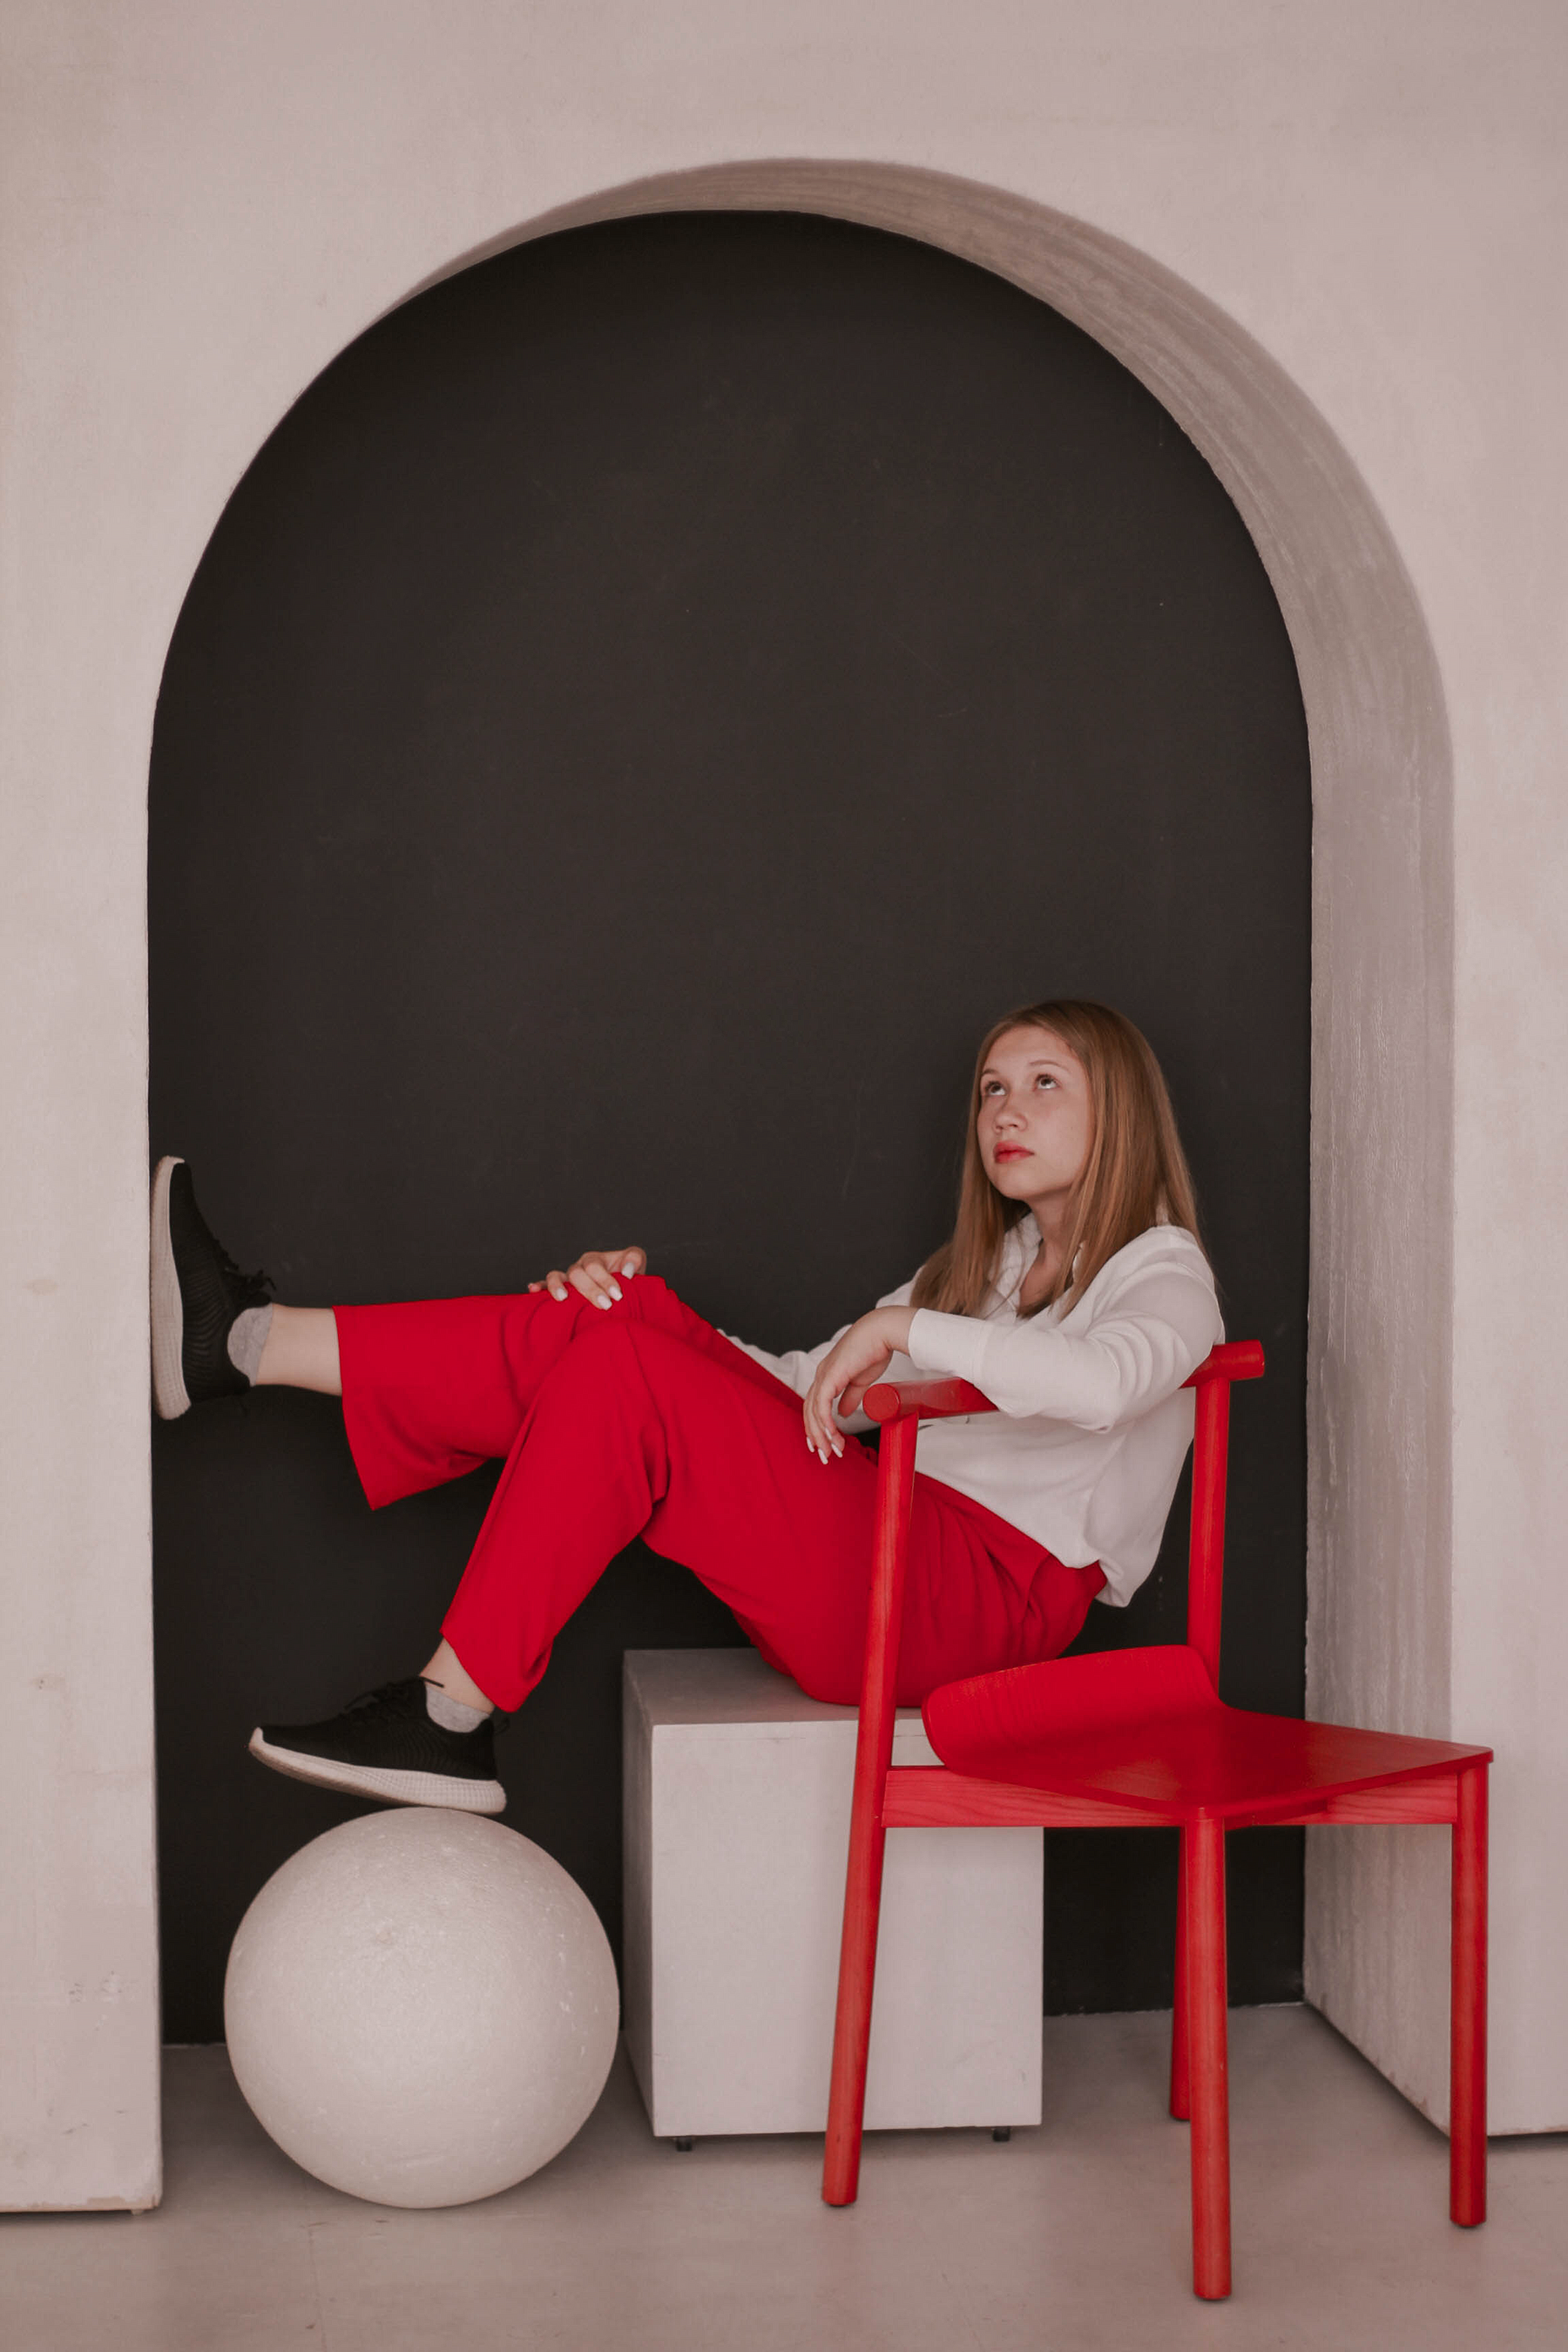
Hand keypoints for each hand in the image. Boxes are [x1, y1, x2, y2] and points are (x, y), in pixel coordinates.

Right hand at [529, 1246, 646, 1308]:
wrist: (621, 1292)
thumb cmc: (627, 1278)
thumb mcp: (635, 1263)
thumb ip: (634, 1259)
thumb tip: (626, 1271)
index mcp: (595, 1260)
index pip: (595, 1266)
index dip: (605, 1279)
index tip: (618, 1295)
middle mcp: (578, 1267)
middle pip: (577, 1273)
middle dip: (590, 1289)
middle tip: (605, 1304)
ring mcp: (567, 1279)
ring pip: (556, 1276)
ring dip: (557, 1286)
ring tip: (563, 1298)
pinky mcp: (560, 1291)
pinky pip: (544, 1286)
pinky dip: (538, 1287)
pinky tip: (532, 1290)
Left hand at [801, 1306, 914, 1461]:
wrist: (882, 1333)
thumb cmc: (874, 1351)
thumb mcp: (861, 1382)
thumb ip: (850, 1397)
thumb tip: (842, 1414)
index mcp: (827, 1377)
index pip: (814, 1407)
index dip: (816, 1427)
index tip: (823, 1445)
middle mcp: (821, 1376)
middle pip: (810, 1412)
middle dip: (817, 1437)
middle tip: (825, 1456)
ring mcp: (824, 1375)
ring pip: (814, 1411)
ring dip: (823, 1434)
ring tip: (833, 1450)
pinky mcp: (831, 1375)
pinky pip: (822, 1403)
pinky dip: (825, 1421)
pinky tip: (832, 1434)